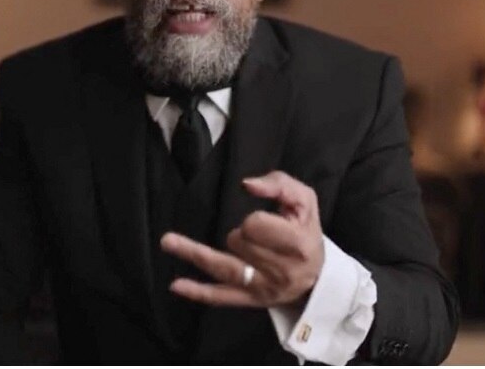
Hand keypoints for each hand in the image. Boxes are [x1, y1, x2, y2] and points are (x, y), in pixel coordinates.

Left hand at [160, 170, 323, 307]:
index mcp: (297, 244)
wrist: (317, 276)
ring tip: (167, 241)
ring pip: (224, 266)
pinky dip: (198, 292)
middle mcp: (280, 271)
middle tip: (259, 236)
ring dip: (195, 253)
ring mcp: (262, 288)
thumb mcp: (305, 201)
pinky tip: (176, 285)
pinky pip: (220, 297)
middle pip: (238, 241)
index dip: (255, 219)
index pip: (257, 225)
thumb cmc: (306, 231)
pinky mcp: (249, 300)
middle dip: (242, 233)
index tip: (265, 220)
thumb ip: (280, 184)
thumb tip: (247, 184)